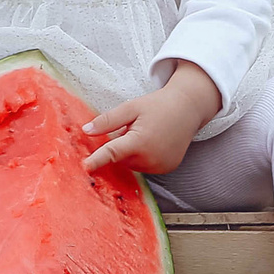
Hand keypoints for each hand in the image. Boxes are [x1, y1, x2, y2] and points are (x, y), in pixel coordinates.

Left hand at [81, 61, 222, 175]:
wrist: (188, 108)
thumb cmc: (158, 105)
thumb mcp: (131, 107)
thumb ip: (108, 120)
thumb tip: (86, 130)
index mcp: (140, 141)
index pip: (112, 153)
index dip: (97, 160)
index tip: (85, 168)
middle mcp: (151, 158)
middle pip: (121, 159)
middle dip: (121, 145)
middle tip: (133, 128)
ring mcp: (161, 166)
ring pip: (132, 164)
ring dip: (131, 152)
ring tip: (146, 133)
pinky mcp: (167, 168)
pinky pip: (145, 166)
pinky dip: (143, 157)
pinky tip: (153, 142)